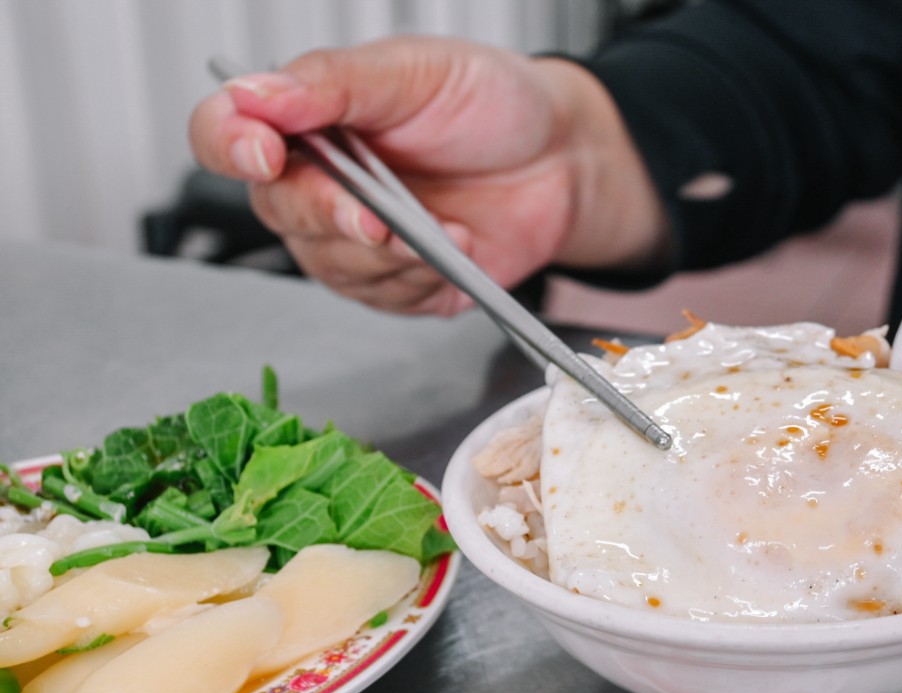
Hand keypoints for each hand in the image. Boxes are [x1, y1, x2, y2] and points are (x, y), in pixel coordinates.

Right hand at [188, 36, 665, 314]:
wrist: (563, 158)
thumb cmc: (491, 106)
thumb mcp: (413, 72)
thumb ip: (332, 84)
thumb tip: (254, 93)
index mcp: (308, 120)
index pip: (225, 134)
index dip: (229, 144)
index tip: (264, 151)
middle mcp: (321, 183)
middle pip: (276, 212)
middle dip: (327, 215)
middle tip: (373, 214)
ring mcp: (356, 240)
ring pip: (329, 265)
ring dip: (385, 253)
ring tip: (439, 227)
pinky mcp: (400, 284)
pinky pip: (385, 297)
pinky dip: (422, 277)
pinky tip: (457, 248)